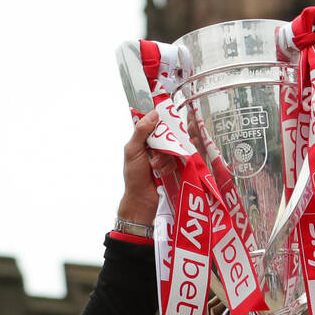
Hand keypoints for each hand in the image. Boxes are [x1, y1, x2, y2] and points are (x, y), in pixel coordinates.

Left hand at [116, 109, 178, 225]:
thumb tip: (154, 113)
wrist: (142, 200)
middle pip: (169, 134)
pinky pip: (181, 159)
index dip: (163, 121)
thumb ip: (141, 131)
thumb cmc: (134, 177)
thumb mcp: (133, 150)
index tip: (170, 119)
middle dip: (165, 143)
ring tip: (156, 168)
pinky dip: (171, 166)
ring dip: (166, 158)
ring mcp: (168, 156)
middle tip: (155, 155)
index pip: (157, 123)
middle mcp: (157, 146)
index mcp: (145, 140)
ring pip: (176, 147)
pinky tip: (163, 173)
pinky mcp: (177, 167)